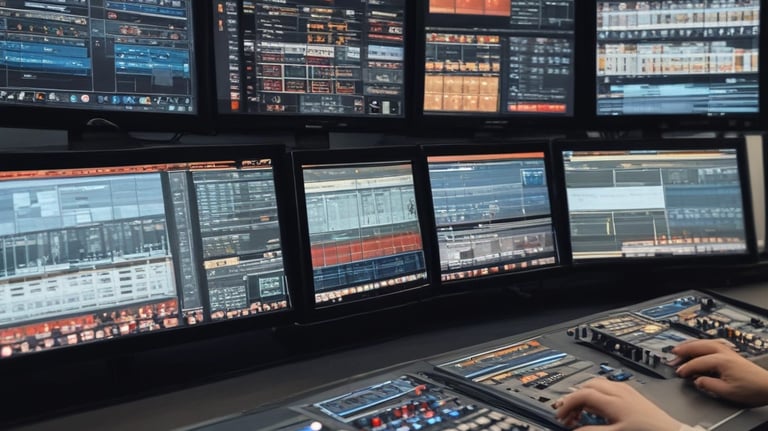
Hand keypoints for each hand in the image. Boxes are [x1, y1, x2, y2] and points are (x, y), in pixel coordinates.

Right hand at [553, 377, 682, 430]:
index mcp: (613, 400)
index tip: (560, 415)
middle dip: (574, 398)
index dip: (567, 404)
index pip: (582, 394)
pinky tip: (598, 409)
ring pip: (597, 385)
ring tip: (581, 413)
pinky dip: (597, 396)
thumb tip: (575, 430)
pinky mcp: (633, 394)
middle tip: (568, 415)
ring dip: (585, 396)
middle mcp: (618, 391)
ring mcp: (626, 391)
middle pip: (587, 386)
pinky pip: (608, 388)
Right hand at [673, 339, 767, 406]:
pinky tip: (697, 346)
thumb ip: (708, 385)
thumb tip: (696, 380)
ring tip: (680, 348)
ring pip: (704, 342)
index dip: (685, 367)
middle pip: (698, 347)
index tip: (678, 372)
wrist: (767, 386)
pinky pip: (710, 343)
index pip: (697, 362)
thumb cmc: (751, 389)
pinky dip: (700, 344)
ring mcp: (727, 350)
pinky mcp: (730, 353)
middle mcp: (723, 352)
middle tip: (672, 354)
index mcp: (721, 360)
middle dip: (683, 350)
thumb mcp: (727, 392)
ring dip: (690, 345)